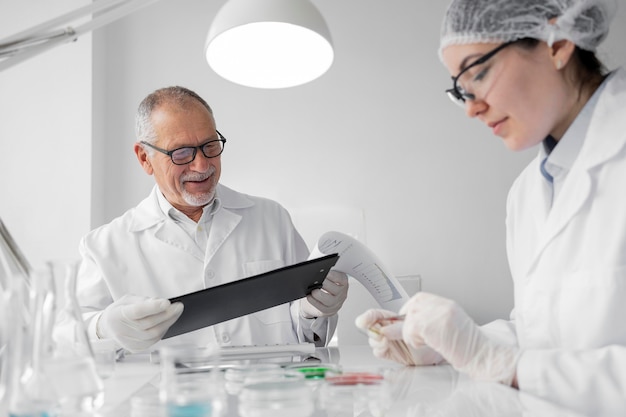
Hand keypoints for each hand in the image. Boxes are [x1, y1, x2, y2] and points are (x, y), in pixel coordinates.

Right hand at [97, 294, 183, 352]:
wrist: (108, 327)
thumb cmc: (120, 311)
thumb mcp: (128, 300)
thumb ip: (143, 301)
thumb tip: (159, 303)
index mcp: (117, 315)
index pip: (137, 312)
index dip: (153, 307)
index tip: (167, 303)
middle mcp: (121, 330)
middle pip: (149, 324)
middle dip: (167, 315)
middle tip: (178, 307)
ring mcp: (128, 342)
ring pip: (153, 334)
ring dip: (168, 323)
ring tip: (175, 313)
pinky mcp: (135, 348)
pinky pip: (154, 340)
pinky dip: (163, 331)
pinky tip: (166, 323)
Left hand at [300, 270, 348, 317]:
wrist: (323, 301)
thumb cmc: (326, 286)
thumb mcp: (329, 278)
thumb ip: (326, 273)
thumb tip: (318, 270)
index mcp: (343, 282)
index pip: (341, 278)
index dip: (333, 275)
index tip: (325, 272)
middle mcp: (341, 293)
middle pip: (336, 290)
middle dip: (326, 284)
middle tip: (317, 280)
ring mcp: (335, 303)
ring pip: (329, 300)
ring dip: (320, 295)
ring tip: (313, 290)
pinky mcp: (327, 310)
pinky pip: (321, 307)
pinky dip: (314, 302)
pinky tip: (309, 297)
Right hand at [355, 308, 442, 365]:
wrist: (449, 350)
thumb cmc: (440, 332)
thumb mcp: (422, 323)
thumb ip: (405, 324)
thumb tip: (388, 326)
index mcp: (397, 317)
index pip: (379, 314)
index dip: (369, 316)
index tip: (363, 321)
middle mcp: (393, 328)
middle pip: (372, 325)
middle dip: (372, 328)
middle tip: (379, 332)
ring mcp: (392, 340)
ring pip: (373, 338)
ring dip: (376, 339)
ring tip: (386, 340)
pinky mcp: (392, 353)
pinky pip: (378, 351)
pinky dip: (379, 349)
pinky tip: (385, 347)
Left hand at [400, 292, 517, 384]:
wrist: (483, 356)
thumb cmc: (470, 348)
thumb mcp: (451, 327)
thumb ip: (434, 320)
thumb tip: (411, 322)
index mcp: (449, 305)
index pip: (421, 297)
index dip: (411, 308)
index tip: (408, 320)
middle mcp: (444, 306)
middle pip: (413, 306)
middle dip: (407, 320)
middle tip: (412, 334)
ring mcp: (438, 315)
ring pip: (409, 319)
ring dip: (411, 334)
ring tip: (423, 343)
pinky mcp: (431, 326)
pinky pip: (410, 330)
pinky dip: (413, 340)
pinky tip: (424, 345)